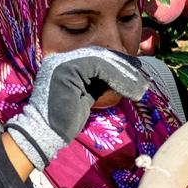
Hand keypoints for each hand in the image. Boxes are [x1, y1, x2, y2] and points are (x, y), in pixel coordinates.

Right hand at [6, 47, 147, 168]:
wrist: (44, 133)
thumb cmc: (64, 120)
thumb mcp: (86, 95)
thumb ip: (98, 82)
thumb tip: (123, 75)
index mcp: (63, 62)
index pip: (95, 56)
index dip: (118, 63)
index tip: (135, 71)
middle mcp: (61, 57)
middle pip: (99, 55)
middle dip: (124, 67)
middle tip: (142, 80)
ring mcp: (62, 61)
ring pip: (102, 60)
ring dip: (125, 74)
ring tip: (140, 88)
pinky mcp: (67, 69)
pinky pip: (100, 67)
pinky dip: (118, 77)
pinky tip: (129, 90)